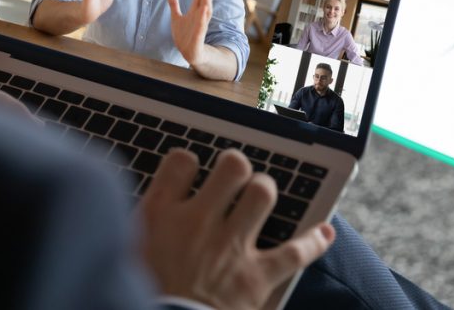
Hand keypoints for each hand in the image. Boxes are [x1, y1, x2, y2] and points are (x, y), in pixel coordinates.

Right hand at [137, 149, 334, 309]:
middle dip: (237, 166)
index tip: (190, 171)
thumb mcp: (128, 250)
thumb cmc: (144, 292)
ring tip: (260, 195)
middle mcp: (197, 222)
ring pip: (262, 194)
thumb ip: (144, 223)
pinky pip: (296, 252)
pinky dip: (314, 241)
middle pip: (231, 167)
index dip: (189, 162)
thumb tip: (158, 203)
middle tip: (234, 175)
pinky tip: (325, 232)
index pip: (181, 161)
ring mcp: (229, 247)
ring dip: (265, 191)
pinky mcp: (255, 276)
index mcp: (160, 214)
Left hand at [168, 0, 212, 66]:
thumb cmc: (184, 34)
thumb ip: (174, 4)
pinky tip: (205, 8)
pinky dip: (203, 17)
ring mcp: (200, 24)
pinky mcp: (199, 34)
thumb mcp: (176, 17)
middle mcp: (200, 16)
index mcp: (195, 11)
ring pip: (206, 10)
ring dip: (207, 0)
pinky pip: (202, 24)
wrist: (188, 52)